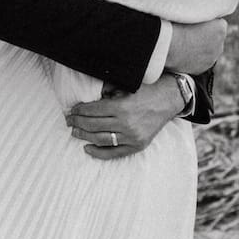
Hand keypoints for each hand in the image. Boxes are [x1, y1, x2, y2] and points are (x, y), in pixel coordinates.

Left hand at [65, 74, 183, 159]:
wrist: (170, 98)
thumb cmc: (146, 89)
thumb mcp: (127, 85)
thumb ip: (108, 90)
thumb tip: (90, 98)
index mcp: (122, 106)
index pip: (93, 110)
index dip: (79, 111)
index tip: (72, 110)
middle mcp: (126, 123)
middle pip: (93, 126)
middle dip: (78, 123)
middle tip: (69, 121)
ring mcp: (132, 137)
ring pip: (101, 139)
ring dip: (84, 136)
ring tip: (74, 132)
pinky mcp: (138, 145)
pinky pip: (114, 153)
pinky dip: (99, 152)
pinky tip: (87, 148)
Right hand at [167, 18, 226, 74]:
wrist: (168, 45)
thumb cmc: (177, 25)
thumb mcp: (192, 11)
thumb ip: (202, 13)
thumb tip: (201, 15)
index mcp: (221, 27)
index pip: (218, 22)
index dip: (206, 22)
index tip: (196, 22)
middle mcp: (220, 44)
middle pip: (215, 38)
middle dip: (206, 36)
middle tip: (190, 32)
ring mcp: (212, 58)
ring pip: (209, 50)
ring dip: (201, 47)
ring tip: (185, 44)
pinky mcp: (203, 68)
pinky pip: (201, 61)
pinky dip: (195, 58)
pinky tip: (184, 53)